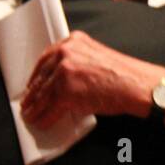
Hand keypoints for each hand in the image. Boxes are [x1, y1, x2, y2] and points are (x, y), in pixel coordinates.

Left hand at [21, 30, 162, 127]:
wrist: (136, 85)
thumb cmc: (124, 74)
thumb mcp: (97, 56)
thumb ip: (78, 61)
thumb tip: (62, 80)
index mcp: (73, 41)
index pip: (46, 58)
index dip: (37, 74)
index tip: (32, 84)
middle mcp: (66, 52)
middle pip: (42, 76)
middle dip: (33, 92)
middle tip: (27, 102)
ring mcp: (64, 72)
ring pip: (42, 94)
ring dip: (35, 107)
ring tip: (30, 115)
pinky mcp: (65, 92)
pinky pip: (49, 108)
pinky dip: (44, 118)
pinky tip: (41, 122)